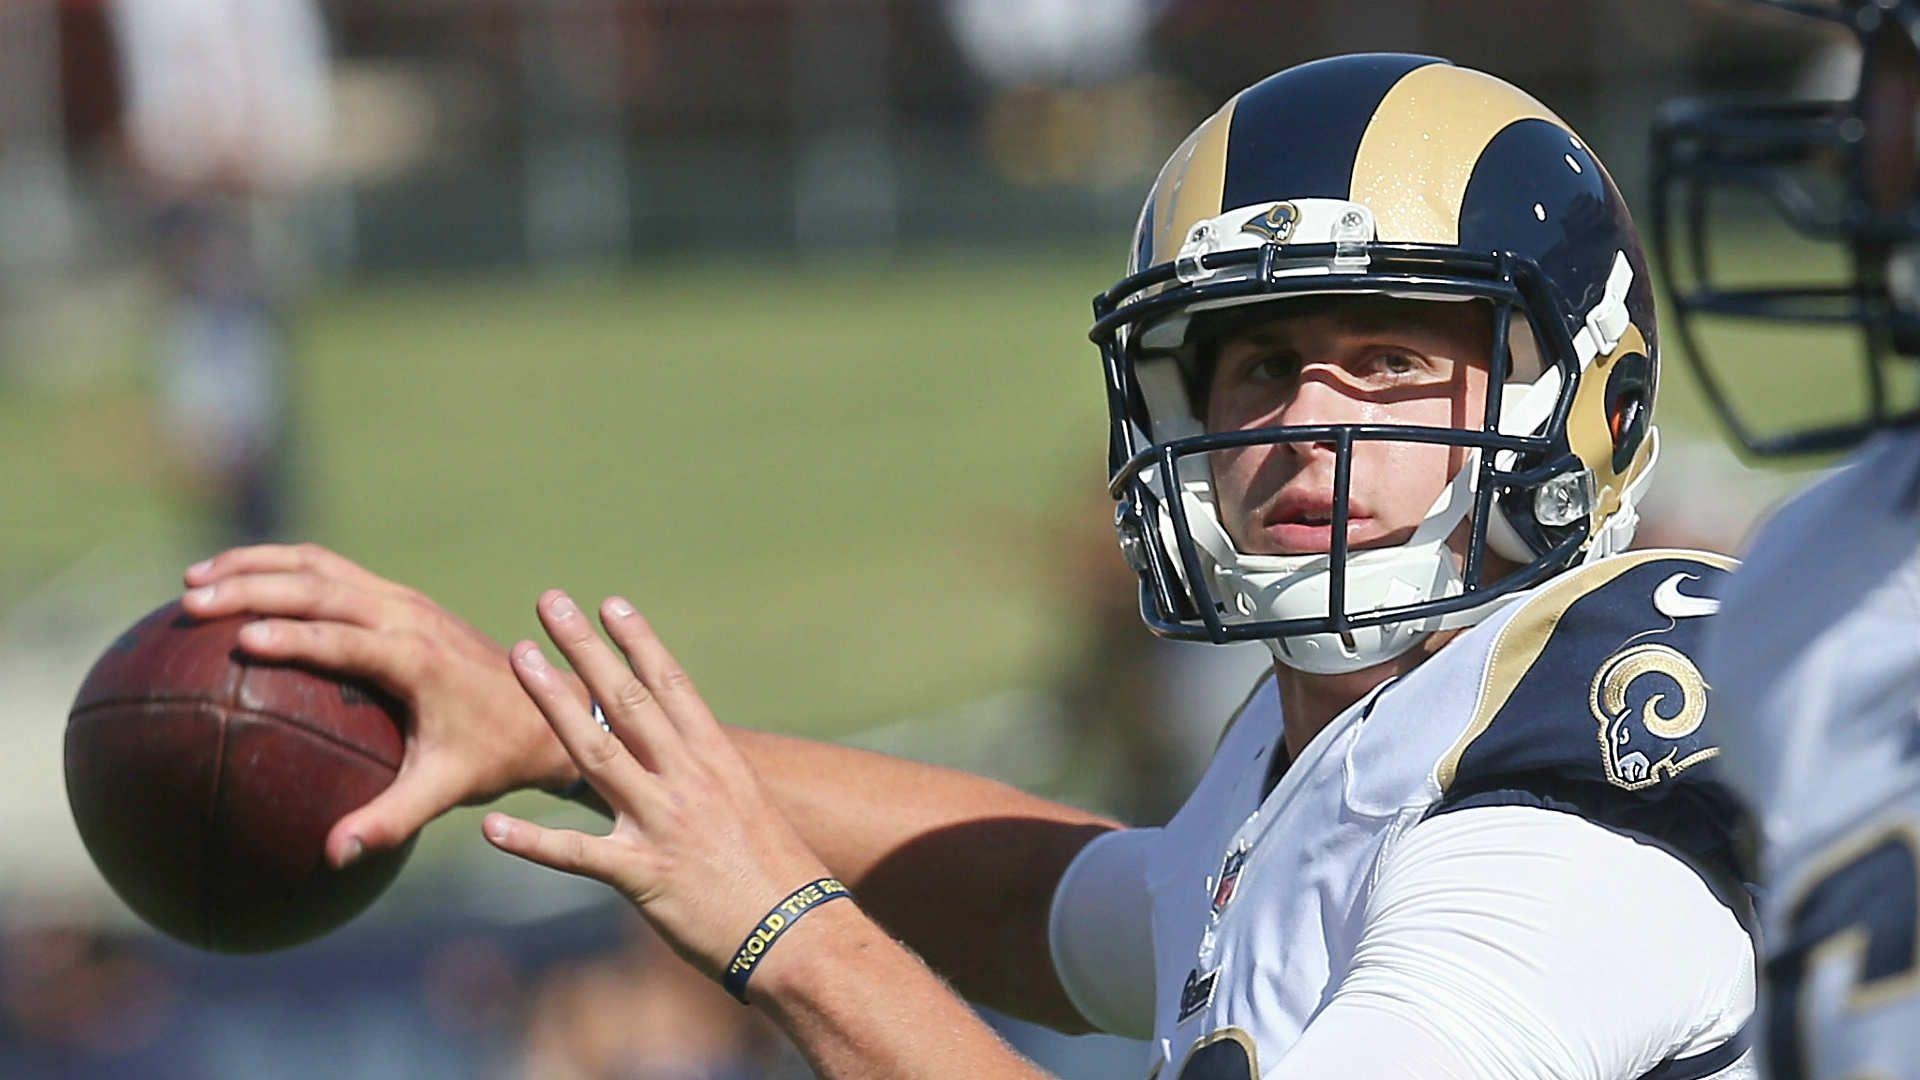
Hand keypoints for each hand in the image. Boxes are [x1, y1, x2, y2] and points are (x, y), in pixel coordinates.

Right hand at [182, 544, 577, 867]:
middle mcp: (407, 617)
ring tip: (194, 580)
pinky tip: (236, 585)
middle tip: (192, 603)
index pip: (344, 639)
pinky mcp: (398, 599)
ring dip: (257, 565)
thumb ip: (391, 819)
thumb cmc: (492, 755)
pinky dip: (280, 569)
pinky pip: (331, 572)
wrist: (545, 709)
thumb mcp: (446, 790)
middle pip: (321, 586)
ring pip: (320, 566)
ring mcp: (402, 601)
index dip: (293, 636)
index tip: (240, 639)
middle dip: (253, 587)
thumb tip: (333, 855)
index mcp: (417, 658)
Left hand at [482, 590, 833, 980]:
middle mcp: (689, 781)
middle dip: (586, 648)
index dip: (639, 642)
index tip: (611, 604)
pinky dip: (532, 842)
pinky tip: (491, 827)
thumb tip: (683, 763)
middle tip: (551, 602)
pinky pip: (577, 854)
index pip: (672, 686)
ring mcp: (664, 824)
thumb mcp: (748, 812)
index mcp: (717, 761)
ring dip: (553, 703)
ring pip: (596, 753)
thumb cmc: (779, 878)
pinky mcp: (644, 874)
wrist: (799, 934)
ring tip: (520, 659)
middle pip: (628, 700)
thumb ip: (709, 784)